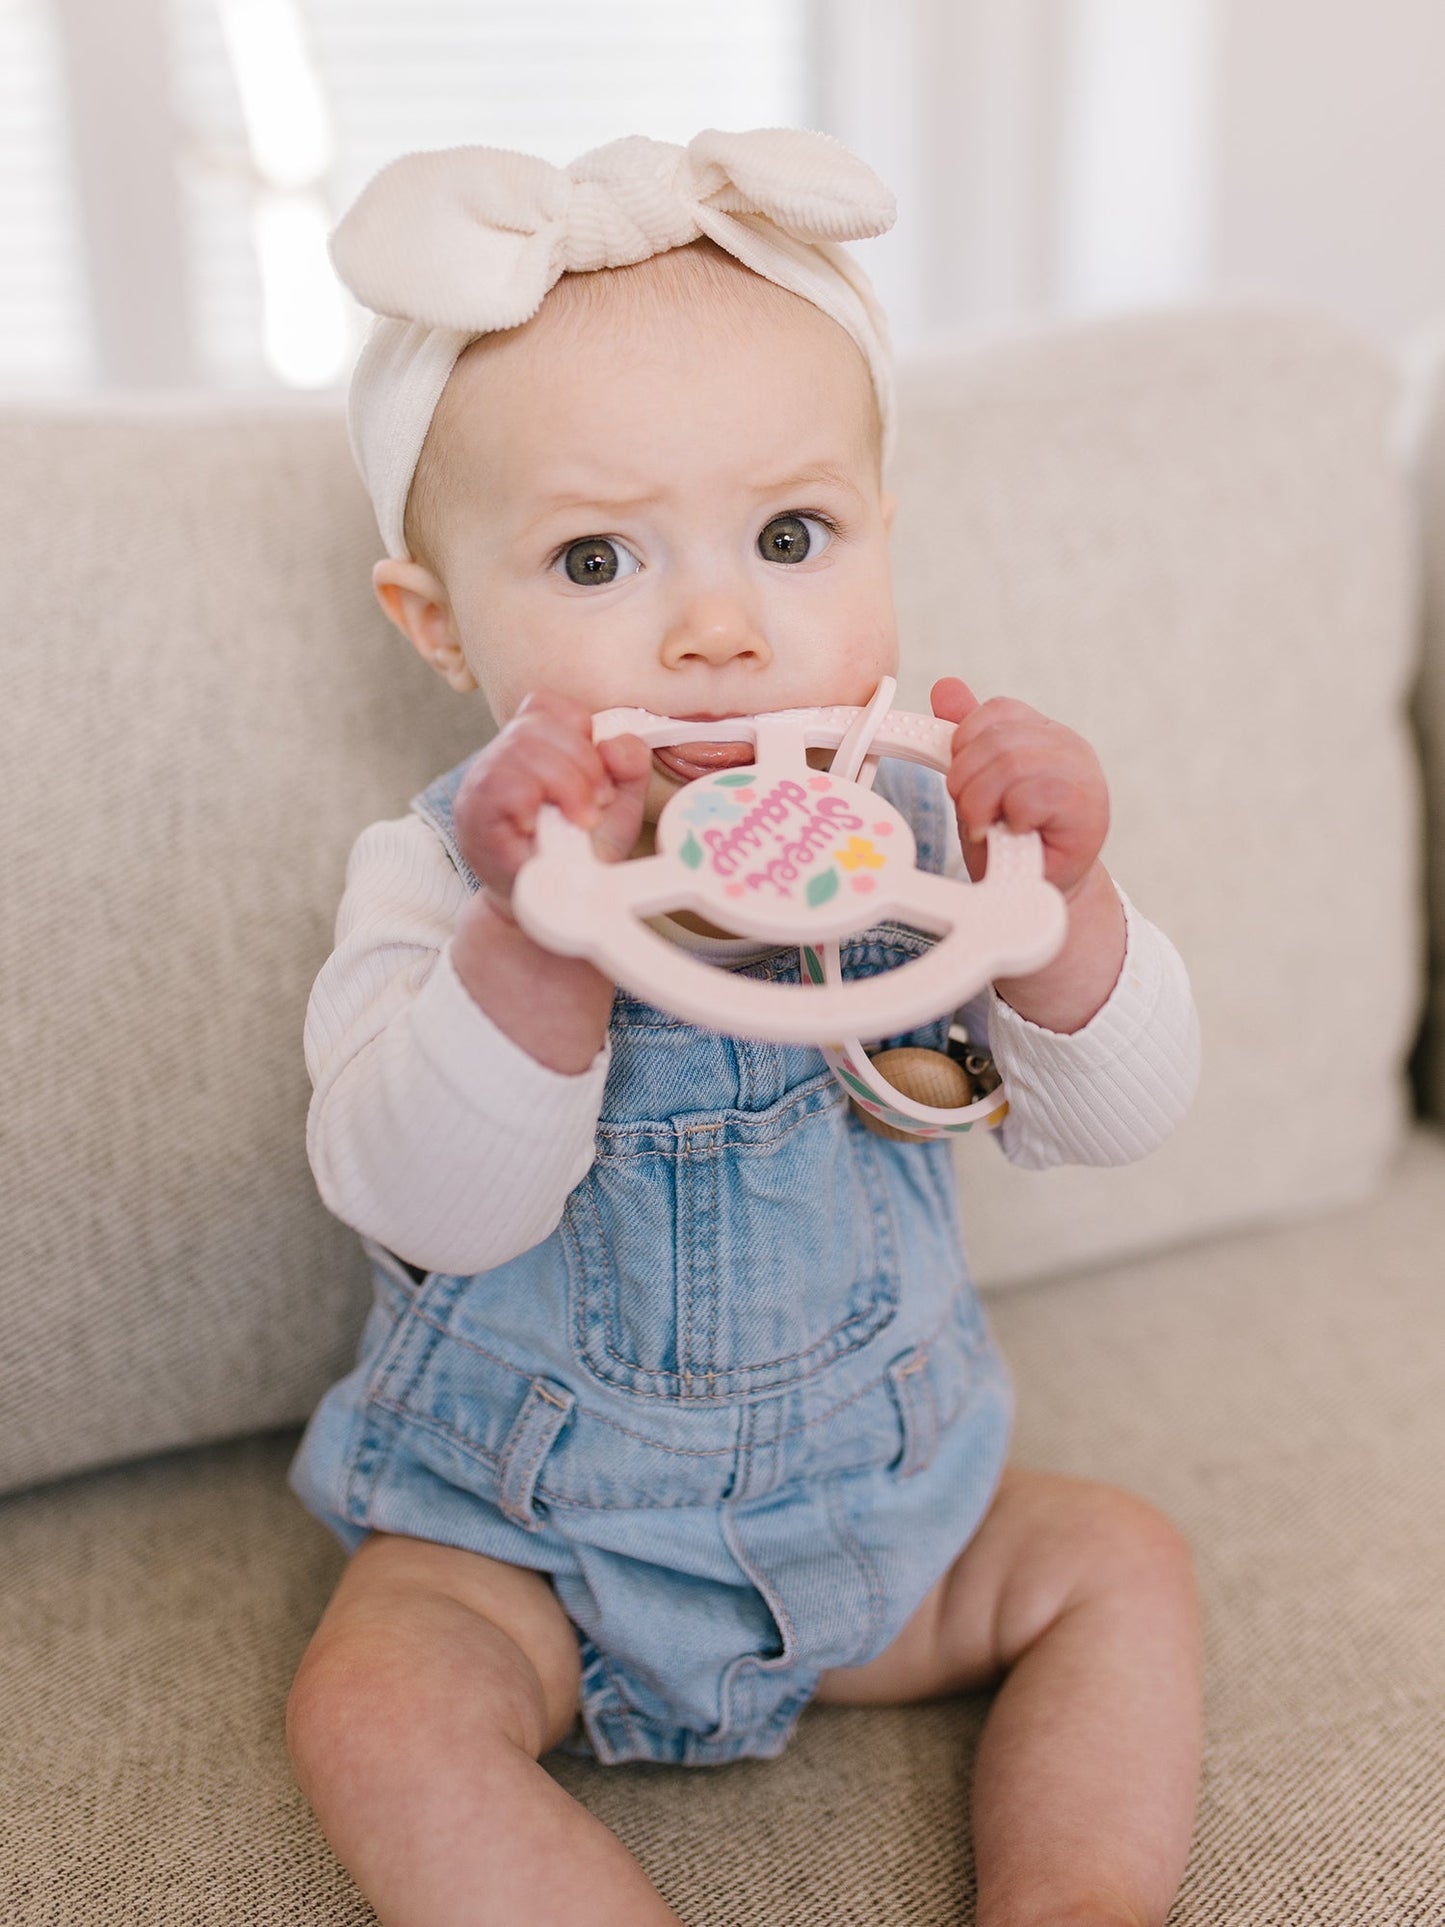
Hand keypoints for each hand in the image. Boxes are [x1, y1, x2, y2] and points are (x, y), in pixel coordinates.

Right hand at [453, 689, 650, 919]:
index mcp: (534, 747)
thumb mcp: (617, 806)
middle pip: (539, 724)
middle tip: (596, 805)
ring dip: (565, 784)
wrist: (554, 908)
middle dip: (582, 763)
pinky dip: (534, 802)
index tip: (600, 774)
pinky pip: (503, 784)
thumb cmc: (580, 855)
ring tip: (579, 820)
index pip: (547, 705)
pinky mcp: (474, 813)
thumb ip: (628, 767)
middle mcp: (502, 756)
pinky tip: (543, 827)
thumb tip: (617, 744)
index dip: (580, 730)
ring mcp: (482, 782)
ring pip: (522, 748)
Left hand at [931, 676, 1109, 901]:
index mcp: (1043, 733)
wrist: (1031, 892)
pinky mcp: (1088, 809)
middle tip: (971, 811)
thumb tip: (945, 686)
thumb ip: (967, 737)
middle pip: (999, 738)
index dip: (965, 742)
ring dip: (982, 801)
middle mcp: (1069, 746)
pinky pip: (1033, 794)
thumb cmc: (1007, 840)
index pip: (998, 710)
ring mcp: (1084, 776)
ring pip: (1012, 764)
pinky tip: (1012, 832)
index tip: (961, 779)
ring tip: (986, 824)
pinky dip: (1010, 816)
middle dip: (967, 779)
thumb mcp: (977, 783)